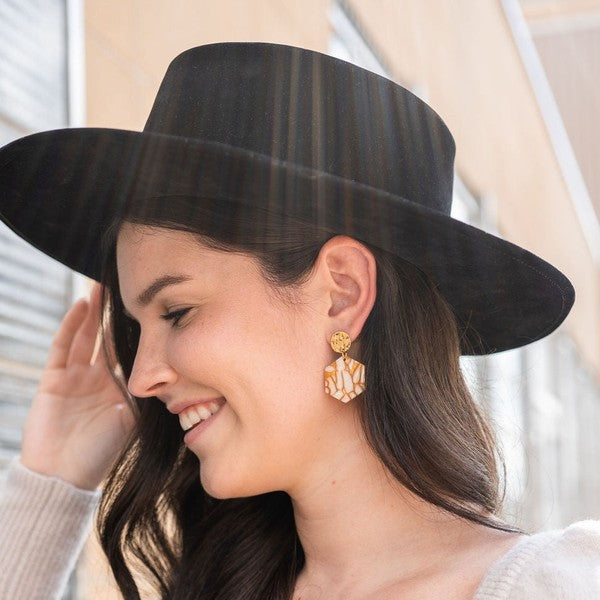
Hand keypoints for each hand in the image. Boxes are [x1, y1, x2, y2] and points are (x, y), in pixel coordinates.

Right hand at [20, 283, 134, 489]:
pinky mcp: (53, 379)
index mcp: (120, 388)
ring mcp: (75, 377)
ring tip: (104, 286)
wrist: (64, 477)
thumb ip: (148, 396)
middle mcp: (98, 379)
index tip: (152, 307)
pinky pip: (63, 347)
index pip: (131, 352)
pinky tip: (81, 305)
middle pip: (108, 338)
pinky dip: (72, 325)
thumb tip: (177, 374)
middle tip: (128, 287)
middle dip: (116, 314)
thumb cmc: (103, 453)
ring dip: (95, 312)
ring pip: (86, 336)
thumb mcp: (133, 419)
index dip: (139, 330)